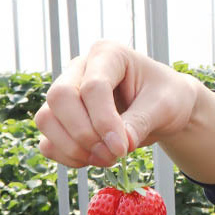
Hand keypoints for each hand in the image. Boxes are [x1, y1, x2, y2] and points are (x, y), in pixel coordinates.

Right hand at [34, 41, 200, 166]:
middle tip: (113, 154)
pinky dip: (66, 157)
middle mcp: (80, 68)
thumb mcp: (164, 107)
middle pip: (59, 98)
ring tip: (107, 159)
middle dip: (83, 133)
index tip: (123, 148)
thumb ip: (141, 122)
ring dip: (72, 148)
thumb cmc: (167, 98)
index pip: (92, 87)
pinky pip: (47, 141)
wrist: (165, 110)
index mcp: (108, 54)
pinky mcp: (62, 118)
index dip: (104, 121)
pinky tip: (94, 160)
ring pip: (46, 119)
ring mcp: (66, 92)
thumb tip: (119, 145)